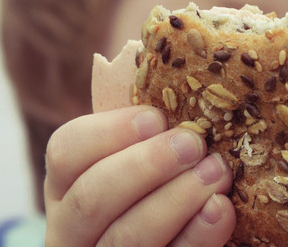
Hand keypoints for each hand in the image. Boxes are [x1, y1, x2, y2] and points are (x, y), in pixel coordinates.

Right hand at [44, 105, 234, 245]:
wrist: (175, 237)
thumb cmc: (166, 183)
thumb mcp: (146, 154)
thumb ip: (155, 129)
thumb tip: (180, 59)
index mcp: (67, 184)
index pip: (65, 151)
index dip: (108, 132)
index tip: (155, 118)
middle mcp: (71, 229)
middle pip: (90, 199)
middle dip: (146, 167)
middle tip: (194, 144)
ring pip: (124, 239)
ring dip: (175, 201)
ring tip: (217, 174)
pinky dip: (196, 237)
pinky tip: (221, 212)